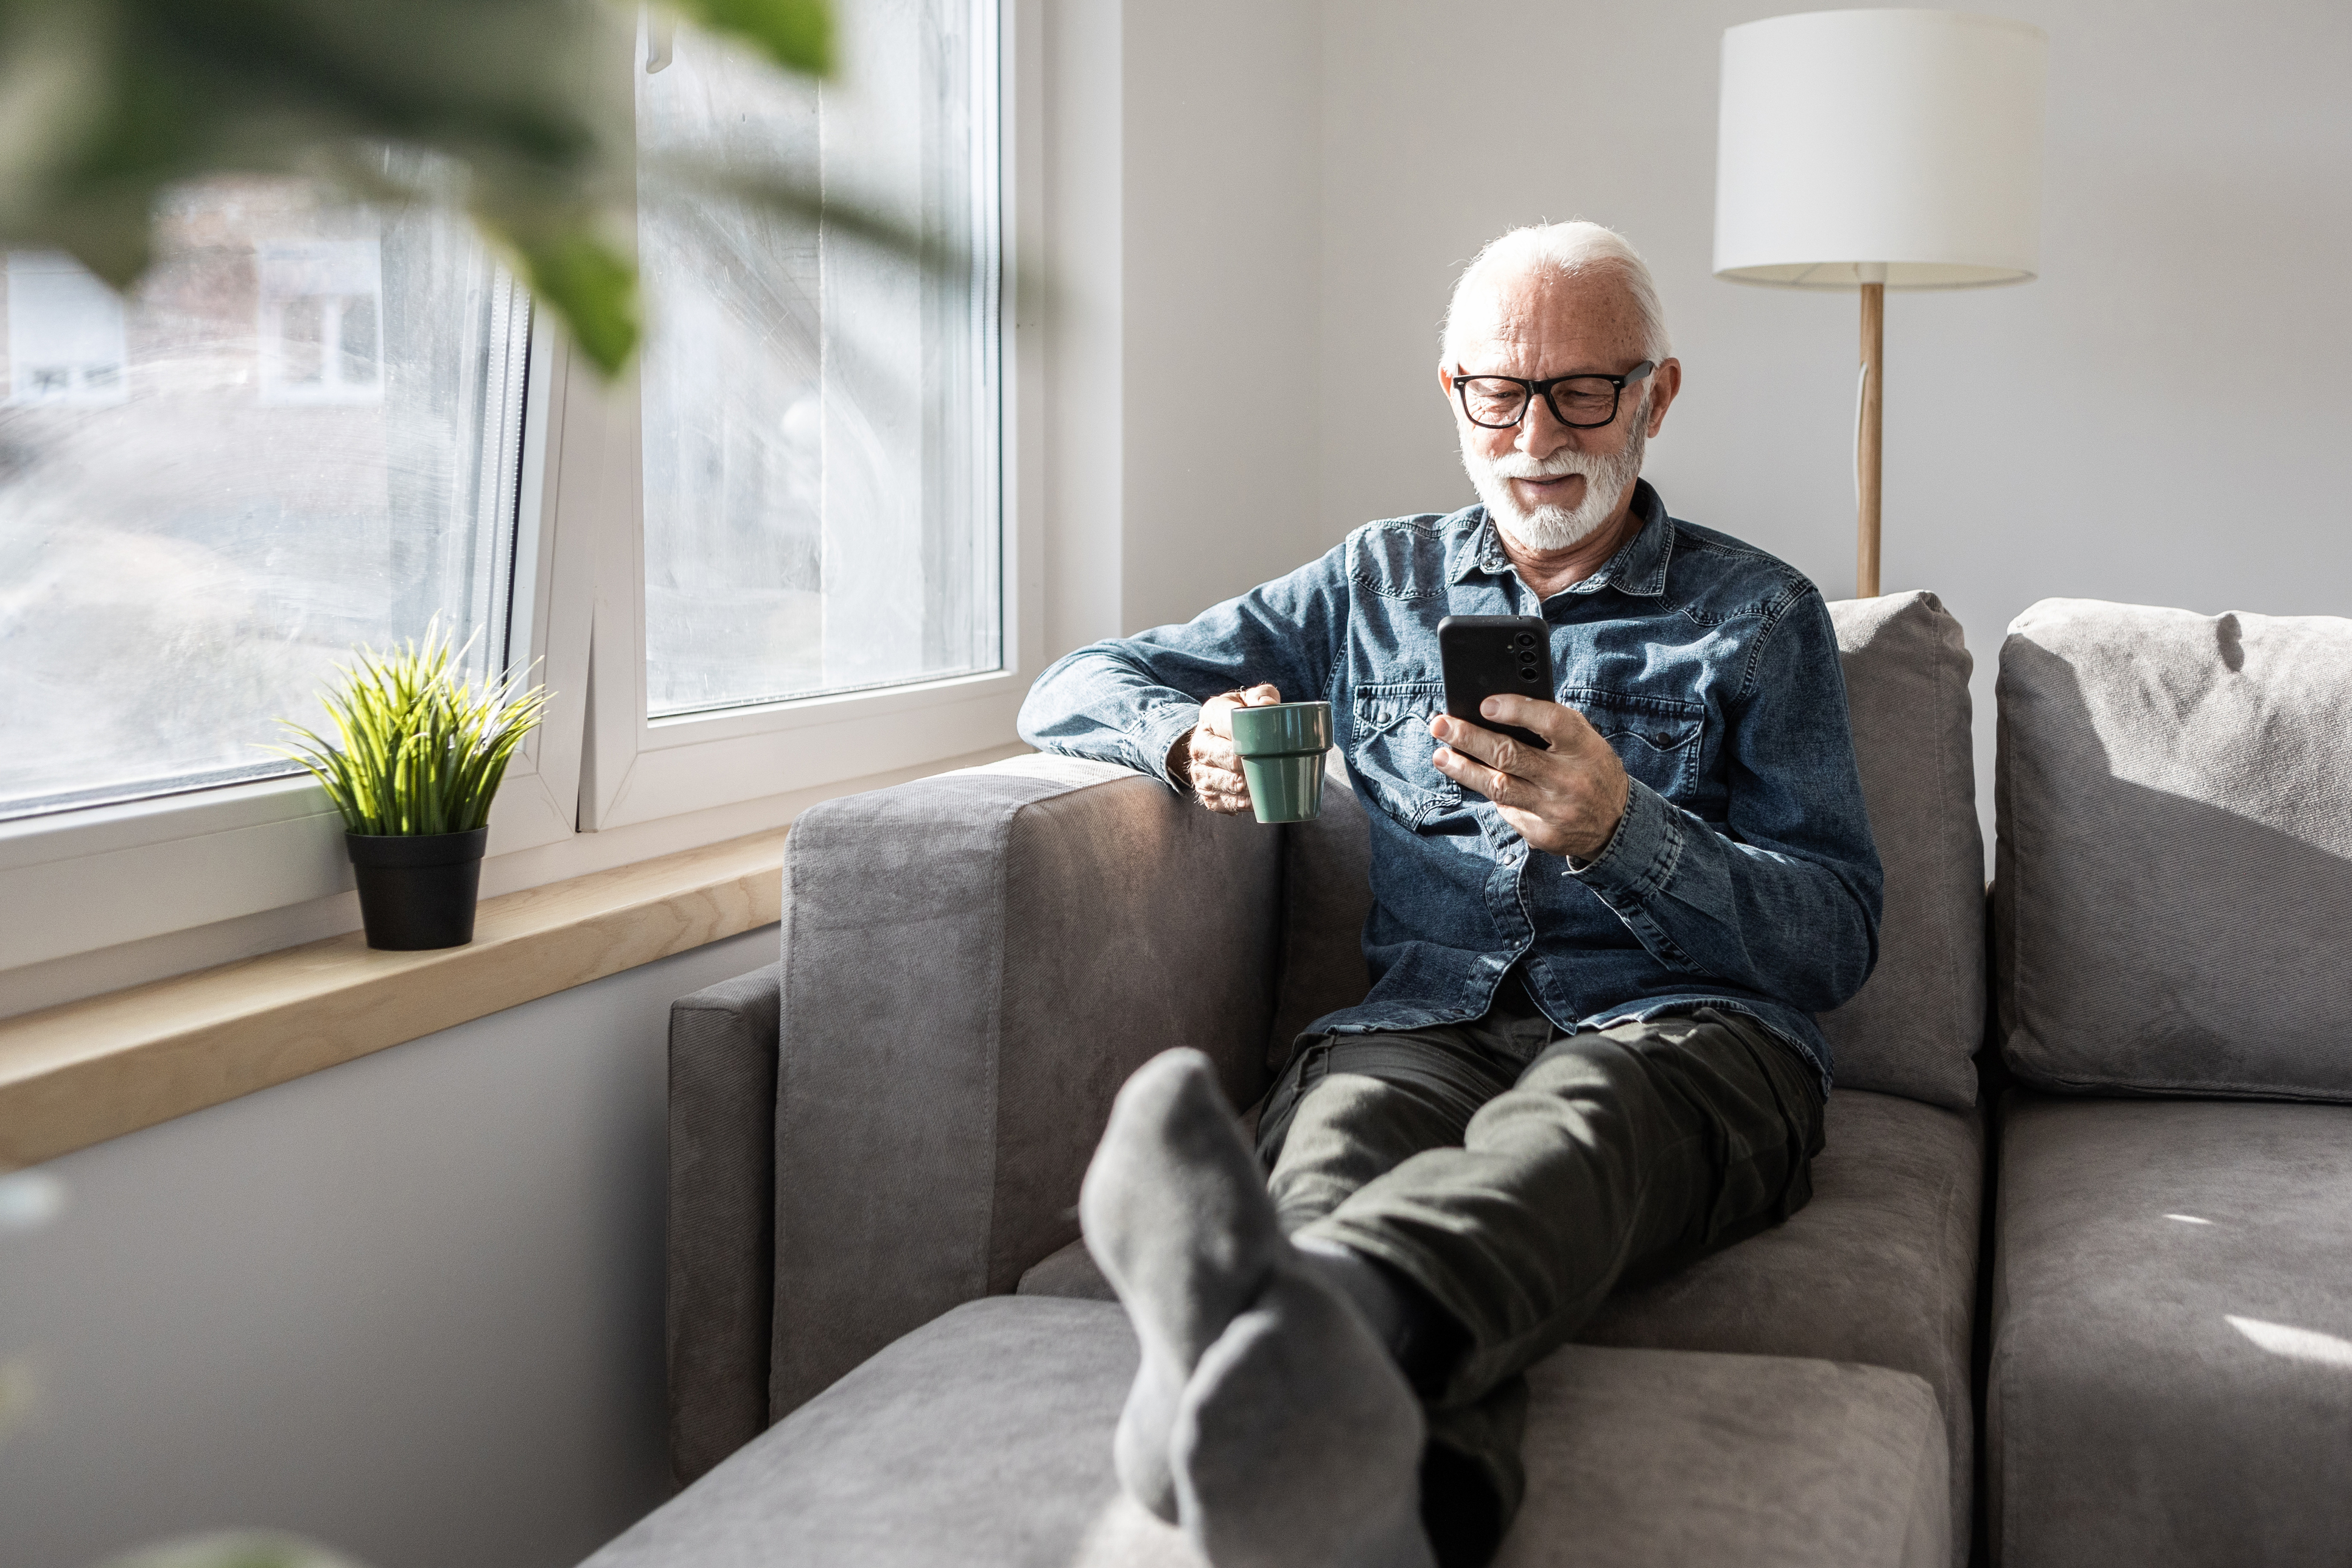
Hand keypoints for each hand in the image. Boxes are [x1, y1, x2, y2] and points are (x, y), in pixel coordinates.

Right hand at [1170, 683, 1283, 814]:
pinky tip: (1256, 801)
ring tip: (1263, 784)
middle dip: (1247, 763)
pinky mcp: (1206, 794)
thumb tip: (1268, 705)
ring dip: (1246, 787)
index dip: (1247, 733)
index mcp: (1210, 714)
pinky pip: (1225, 803)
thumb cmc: (1241, 717)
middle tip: (1268, 764)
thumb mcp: (1249, 699)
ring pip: (1224, 783)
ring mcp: (1200, 771)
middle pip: (1226, 757)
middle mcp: (1199, 743)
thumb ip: (1262, 695)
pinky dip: (1242, 804)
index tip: (1266, 739)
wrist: (1219, 740)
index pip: (1228, 722)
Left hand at [1430, 696, 1630, 860]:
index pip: (1550, 721)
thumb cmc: (1590, 769)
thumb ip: (1549, 725)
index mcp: (1584, 747)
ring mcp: (1554, 810)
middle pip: (1511, 755)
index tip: (1485, 704)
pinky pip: (1506, 810)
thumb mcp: (1584, 741)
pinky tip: (1475, 780)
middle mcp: (1569, 779)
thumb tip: (1494, 712)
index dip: (1517, 710)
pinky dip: (1489, 792)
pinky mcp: (1542, 833)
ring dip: (1463, 769)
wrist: (1617, 825)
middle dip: (1469, 738)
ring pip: (1499, 787)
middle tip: (1440, 725)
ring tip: (1440, 755)